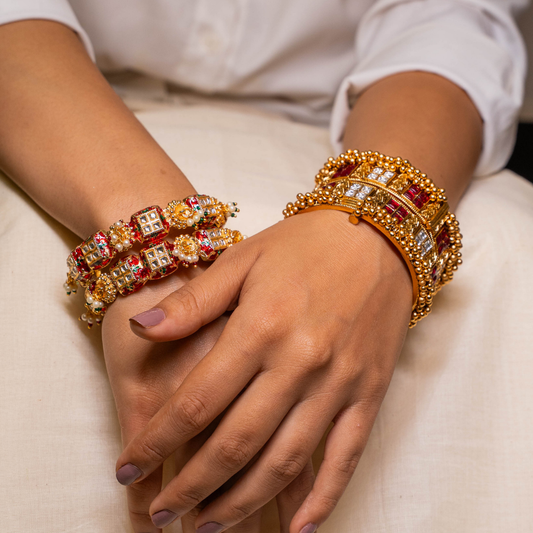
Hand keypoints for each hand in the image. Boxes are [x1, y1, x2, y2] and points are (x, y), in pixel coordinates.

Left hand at [117, 210, 412, 532]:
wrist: (379, 235)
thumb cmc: (305, 244)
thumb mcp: (242, 260)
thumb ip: (192, 302)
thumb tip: (141, 329)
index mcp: (261, 327)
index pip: (197, 402)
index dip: (157, 442)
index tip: (128, 468)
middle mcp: (300, 363)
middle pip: (236, 444)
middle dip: (191, 488)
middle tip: (162, 516)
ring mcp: (340, 383)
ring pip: (286, 462)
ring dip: (243, 503)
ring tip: (207, 527)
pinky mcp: (370, 392)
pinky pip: (346, 458)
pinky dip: (321, 500)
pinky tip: (294, 529)